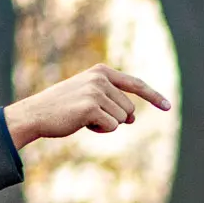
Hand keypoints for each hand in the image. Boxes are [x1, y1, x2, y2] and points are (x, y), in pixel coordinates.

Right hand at [3, 64, 170, 146]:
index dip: (153, 96)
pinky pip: (112, 127)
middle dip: (116, 118)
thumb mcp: (88, 97)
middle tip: (91, 116)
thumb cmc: (63, 108)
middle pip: (130, 109)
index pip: (135, 84)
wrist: (36, 114)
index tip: (168, 107)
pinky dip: (100, 131)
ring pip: (122, 119)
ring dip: (106, 125)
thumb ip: (111, 101)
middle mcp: (100, 78)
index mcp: (101, 72)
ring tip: (83, 118)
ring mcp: (96, 91)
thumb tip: (132, 118)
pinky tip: (82, 124)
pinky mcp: (91, 107)